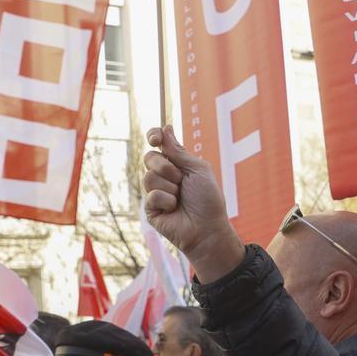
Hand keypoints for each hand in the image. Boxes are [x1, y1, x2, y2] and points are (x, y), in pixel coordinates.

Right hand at [143, 126, 243, 281]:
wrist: (207, 228)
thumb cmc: (208, 199)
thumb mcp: (197, 169)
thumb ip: (178, 151)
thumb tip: (166, 128)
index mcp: (177, 163)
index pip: (158, 143)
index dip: (153, 136)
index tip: (155, 139)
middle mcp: (164, 175)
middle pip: (149, 157)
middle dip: (166, 167)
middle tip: (180, 179)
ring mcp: (156, 191)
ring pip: (148, 176)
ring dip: (169, 186)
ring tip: (180, 198)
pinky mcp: (150, 208)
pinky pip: (152, 195)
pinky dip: (167, 201)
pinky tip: (174, 209)